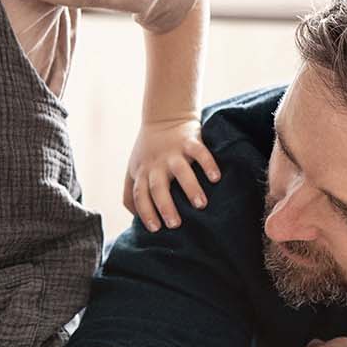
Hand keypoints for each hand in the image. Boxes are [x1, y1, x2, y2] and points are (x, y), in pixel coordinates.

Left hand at [123, 117, 220, 231]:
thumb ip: (130, 193)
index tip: (155, 229)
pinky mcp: (190, 141)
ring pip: (180, 170)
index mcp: (142, 173)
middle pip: (158, 187)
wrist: (164, 117)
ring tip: (200, 205)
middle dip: (165, 206)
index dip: (145, 212)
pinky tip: (216, 178)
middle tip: (175, 224)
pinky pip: (199, 152)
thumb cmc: (149, 152)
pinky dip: (208, 164)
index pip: (139, 195)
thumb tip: (135, 220)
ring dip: (190, 188)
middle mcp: (156, 165)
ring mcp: (173, 152)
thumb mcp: (134, 170)